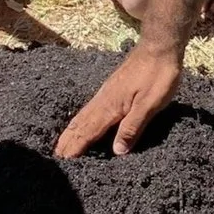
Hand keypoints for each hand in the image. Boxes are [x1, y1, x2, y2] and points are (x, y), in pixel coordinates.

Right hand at [55, 39, 183, 157]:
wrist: (159, 48)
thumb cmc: (158, 76)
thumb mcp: (150, 105)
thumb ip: (133, 127)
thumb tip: (117, 152)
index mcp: (109, 108)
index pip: (86, 133)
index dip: (74, 149)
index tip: (62, 165)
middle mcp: (102, 101)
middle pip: (79, 126)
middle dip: (66, 143)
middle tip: (55, 161)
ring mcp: (105, 94)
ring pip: (82, 118)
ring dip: (71, 133)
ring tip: (61, 147)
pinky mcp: (110, 90)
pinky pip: (89, 111)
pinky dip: (80, 122)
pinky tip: (81, 124)